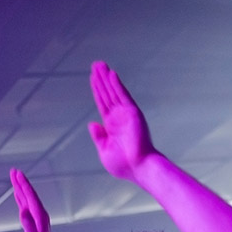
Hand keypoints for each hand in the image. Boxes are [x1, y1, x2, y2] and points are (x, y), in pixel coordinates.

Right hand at [10, 169, 52, 231]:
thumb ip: (28, 225)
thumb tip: (23, 212)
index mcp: (41, 217)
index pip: (31, 197)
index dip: (24, 185)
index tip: (17, 174)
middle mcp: (40, 216)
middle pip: (29, 195)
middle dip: (21, 182)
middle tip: (14, 170)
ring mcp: (37, 219)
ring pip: (27, 199)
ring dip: (20, 188)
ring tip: (14, 178)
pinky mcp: (33, 223)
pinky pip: (25, 206)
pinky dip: (21, 198)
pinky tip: (17, 194)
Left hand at [87, 61, 155, 181]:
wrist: (139, 168)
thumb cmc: (123, 165)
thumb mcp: (104, 151)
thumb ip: (98, 137)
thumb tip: (92, 123)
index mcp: (112, 126)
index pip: (102, 104)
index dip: (97, 90)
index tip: (92, 77)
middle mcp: (119, 118)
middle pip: (107, 94)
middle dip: (101, 79)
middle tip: (95, 64)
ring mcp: (126, 114)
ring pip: (114, 92)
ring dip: (107, 78)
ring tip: (100, 64)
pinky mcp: (133, 113)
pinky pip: (123, 96)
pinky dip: (117, 85)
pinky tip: (111, 74)